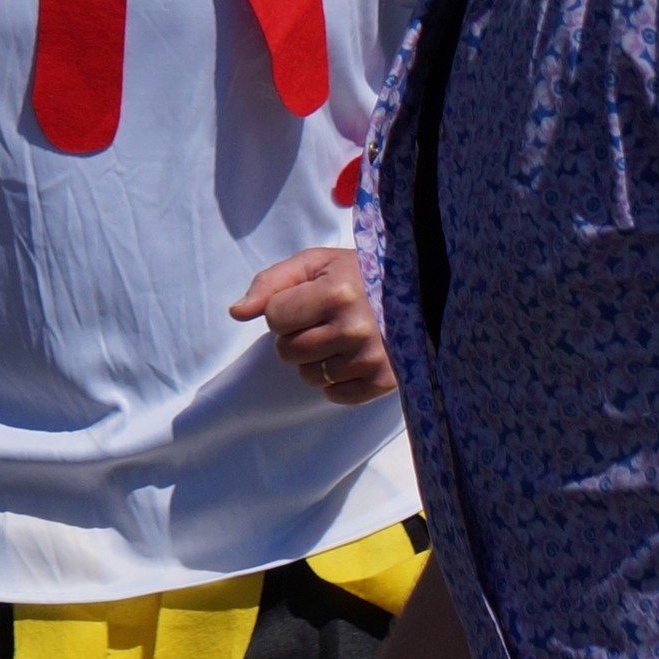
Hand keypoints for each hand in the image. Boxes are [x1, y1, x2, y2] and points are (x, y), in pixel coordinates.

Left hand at [231, 245, 395, 403]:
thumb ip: (271, 282)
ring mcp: (371, 358)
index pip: (273, 317)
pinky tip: (354, 356)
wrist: (420, 289)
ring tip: (341, 336)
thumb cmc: (360, 273)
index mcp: (336, 292)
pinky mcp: (384, 381)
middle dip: (297, 335)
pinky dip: (338, 381)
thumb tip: (237, 312)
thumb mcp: (316, 263)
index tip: (309, 299)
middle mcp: (354, 328)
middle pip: (287, 351)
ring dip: (316, 359)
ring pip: (308, 376)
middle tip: (326, 319)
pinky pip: (335, 395)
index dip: (284, 308)